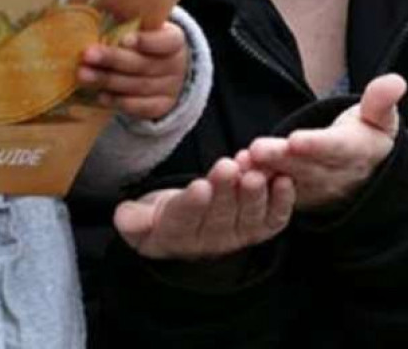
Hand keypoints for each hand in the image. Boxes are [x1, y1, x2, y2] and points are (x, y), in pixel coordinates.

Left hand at [77, 20, 186, 120]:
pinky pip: (140, 107)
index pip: (165, 41)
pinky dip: (119, 101)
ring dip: (107, 80)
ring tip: (83, 75)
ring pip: (137, 86)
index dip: (146, 41)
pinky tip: (100, 95)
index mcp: (174, 40)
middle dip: (113, 59)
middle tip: (87, 54)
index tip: (123, 39)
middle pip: (143, 64)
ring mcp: (170, 88)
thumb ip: (127, 23)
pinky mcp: (161, 107)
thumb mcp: (146, 28)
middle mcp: (175, 65)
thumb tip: (95, 11)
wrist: (170, 73)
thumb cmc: (147, 43)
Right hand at [114, 157, 294, 259]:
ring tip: (254, 172)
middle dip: (225, 190)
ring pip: (248, 217)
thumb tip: (123, 218)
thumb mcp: (140, 217)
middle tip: (228, 167)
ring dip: (254, 194)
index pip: (184, 220)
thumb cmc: (163, 215)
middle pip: (219, 215)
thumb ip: (134, 218)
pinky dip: (281, 203)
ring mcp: (238, 235)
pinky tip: (284, 181)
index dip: (192, 204)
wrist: (189, 228)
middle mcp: (211, 240)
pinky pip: (273, 220)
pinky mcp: (259, 229)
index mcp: (177, 235)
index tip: (199, 187)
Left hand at [238, 74, 406, 210]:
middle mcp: (332, 175)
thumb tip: (396, 81)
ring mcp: (311, 188)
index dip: (315, 145)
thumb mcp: (381, 119)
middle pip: (303, 166)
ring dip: (263, 172)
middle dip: (280, 159)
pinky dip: (255, 182)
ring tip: (243, 159)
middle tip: (257, 149)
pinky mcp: (293, 196)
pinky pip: (273, 190)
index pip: (334, 149)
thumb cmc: (368, 138)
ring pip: (285, 180)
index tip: (296, 139)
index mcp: (354, 152)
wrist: (365, 177)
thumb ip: (382, 101)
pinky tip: (236, 169)